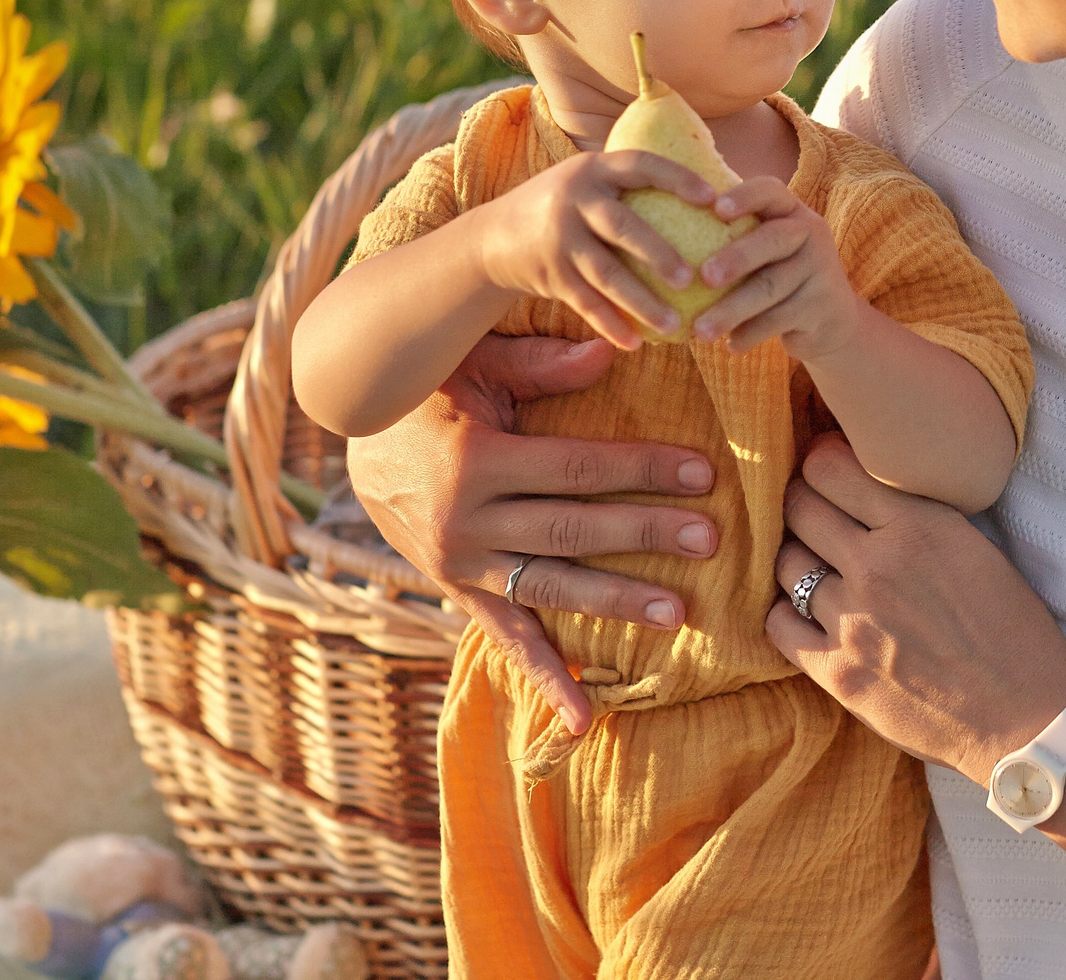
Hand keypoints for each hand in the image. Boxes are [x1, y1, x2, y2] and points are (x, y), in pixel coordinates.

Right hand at [343, 331, 719, 732]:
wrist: (353, 432)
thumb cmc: (429, 383)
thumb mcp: (477, 360)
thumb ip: (543, 362)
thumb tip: (613, 346)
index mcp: (475, 459)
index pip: (577, 470)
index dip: (642, 470)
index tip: (702, 474)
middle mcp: (465, 521)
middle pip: (573, 531)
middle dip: (646, 534)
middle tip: (711, 539)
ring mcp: (460, 563)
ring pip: (550, 587)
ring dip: (615, 602)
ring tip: (677, 613)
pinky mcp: (457, 588)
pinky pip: (505, 638)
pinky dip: (543, 678)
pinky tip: (583, 718)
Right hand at [474, 150, 713, 349]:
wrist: (494, 236)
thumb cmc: (565, 207)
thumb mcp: (587, 181)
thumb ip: (628, 183)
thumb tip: (706, 192)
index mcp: (594, 170)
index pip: (640, 165)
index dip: (677, 178)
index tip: (713, 198)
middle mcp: (574, 200)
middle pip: (623, 227)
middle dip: (659, 254)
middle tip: (692, 278)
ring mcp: (559, 238)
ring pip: (606, 275)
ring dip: (641, 303)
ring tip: (674, 325)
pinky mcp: (549, 273)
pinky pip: (585, 303)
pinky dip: (610, 325)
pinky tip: (635, 343)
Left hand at [691, 178, 865, 357]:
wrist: (831, 320)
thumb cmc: (777, 276)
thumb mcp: (764, 251)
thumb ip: (732, 239)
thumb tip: (659, 243)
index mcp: (790, 211)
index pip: (770, 191)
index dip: (745, 196)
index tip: (716, 208)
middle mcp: (810, 233)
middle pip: (773, 240)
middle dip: (737, 257)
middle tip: (704, 276)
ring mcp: (821, 270)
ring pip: (771, 287)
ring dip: (732, 310)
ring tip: (700, 330)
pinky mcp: (823, 306)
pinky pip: (780, 319)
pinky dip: (750, 333)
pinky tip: (730, 345)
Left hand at [763, 436, 1065, 780]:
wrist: (1027, 718)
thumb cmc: (1013, 632)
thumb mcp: (975, 547)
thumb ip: (918, 516)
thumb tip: (868, 488)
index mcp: (919, 527)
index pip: (829, 467)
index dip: (819, 464)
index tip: (826, 473)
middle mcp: (877, 566)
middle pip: (799, 507)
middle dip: (801, 503)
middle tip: (813, 514)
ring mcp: (852, 620)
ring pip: (785, 563)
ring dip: (796, 558)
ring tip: (815, 567)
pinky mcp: (837, 672)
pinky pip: (777, 623)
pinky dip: (787, 613)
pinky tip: (808, 614)